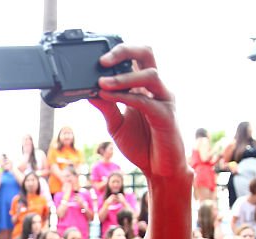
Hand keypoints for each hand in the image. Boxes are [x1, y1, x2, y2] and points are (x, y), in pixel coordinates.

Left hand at [90, 45, 186, 179]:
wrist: (159, 170)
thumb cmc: (142, 145)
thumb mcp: (116, 125)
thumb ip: (106, 107)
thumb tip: (89, 91)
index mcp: (144, 87)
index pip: (135, 58)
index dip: (117, 52)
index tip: (94, 58)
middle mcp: (156, 89)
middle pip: (147, 54)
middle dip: (125, 50)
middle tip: (101, 60)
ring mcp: (163, 100)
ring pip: (149, 75)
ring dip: (123, 77)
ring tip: (101, 82)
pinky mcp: (166, 116)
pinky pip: (145, 101)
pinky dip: (125, 96)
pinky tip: (108, 96)